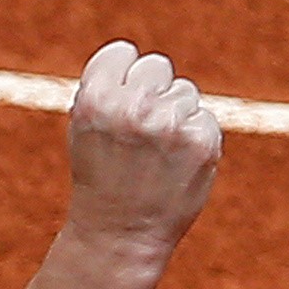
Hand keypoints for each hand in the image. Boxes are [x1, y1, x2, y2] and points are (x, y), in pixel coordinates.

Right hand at [63, 39, 222, 267]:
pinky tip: (176, 163)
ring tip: (156, 153)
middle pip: (156, 66)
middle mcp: (133, 106)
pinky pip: (204, 118)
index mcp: (96, 99)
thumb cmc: (100, 178)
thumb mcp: (84, 128)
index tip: (120, 100)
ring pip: (183, 92)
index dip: (122, 75)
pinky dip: (194, 138)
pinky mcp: (202, 140)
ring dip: (174, 115)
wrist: (120, 235)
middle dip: (151, 91)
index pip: (122, 52)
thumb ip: (106, 90)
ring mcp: (170, 123)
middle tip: (141, 130)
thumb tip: (136, 58)